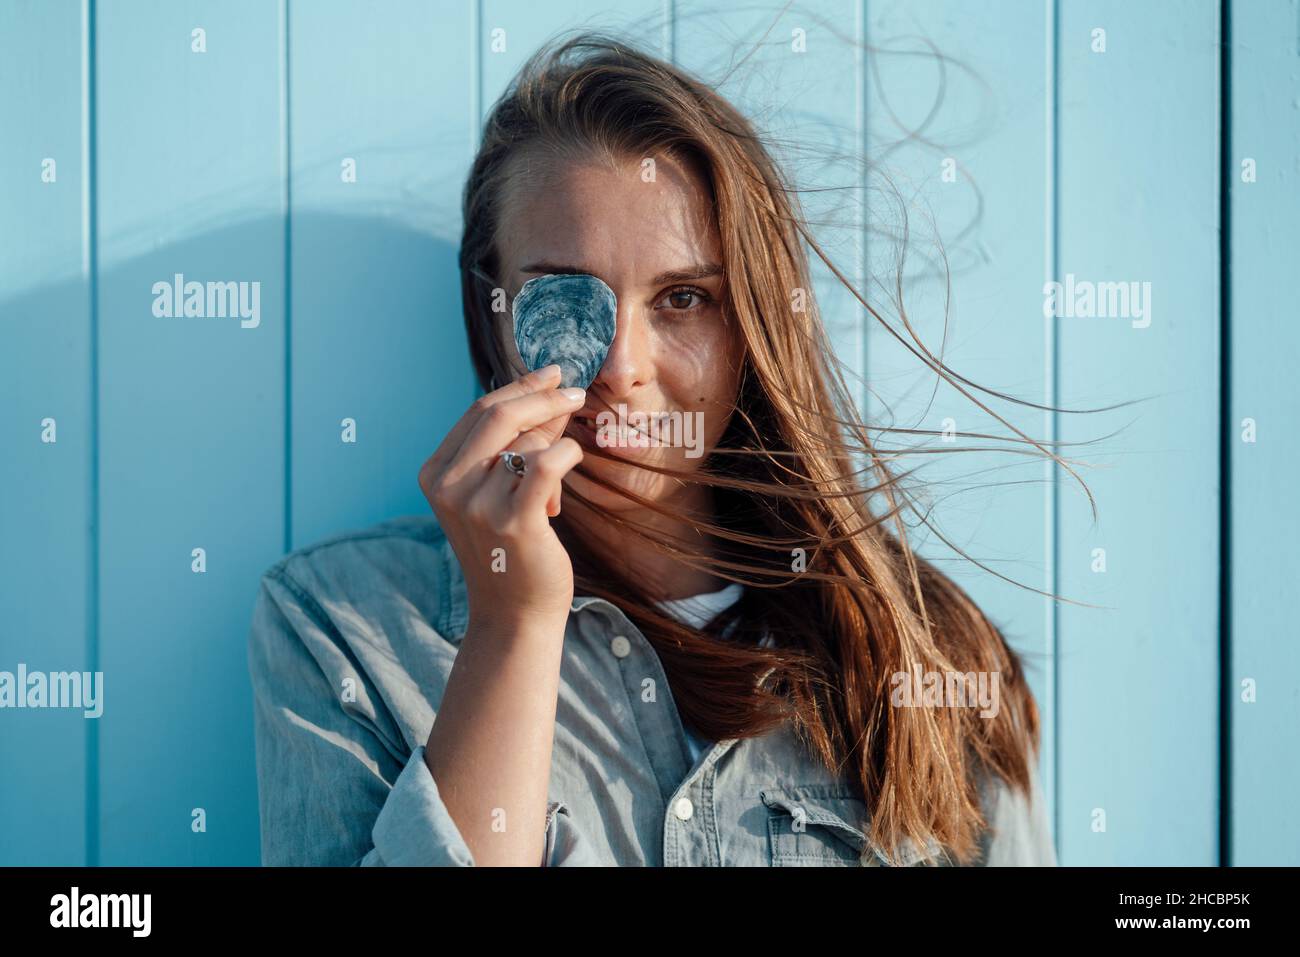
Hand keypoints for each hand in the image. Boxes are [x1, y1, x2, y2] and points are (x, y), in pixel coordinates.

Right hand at [418, 365, 585, 628]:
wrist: (514, 613)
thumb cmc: (510, 548)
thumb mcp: (500, 490)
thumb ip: (517, 443)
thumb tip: (552, 393)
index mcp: (436, 474)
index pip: (478, 411)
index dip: (519, 388)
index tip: (551, 375)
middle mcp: (450, 487)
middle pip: (498, 414)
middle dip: (542, 396)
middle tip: (575, 392)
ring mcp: (478, 505)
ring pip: (528, 443)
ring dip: (556, 445)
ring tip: (560, 472)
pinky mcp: (514, 522)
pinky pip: (548, 463)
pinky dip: (567, 455)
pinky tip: (573, 460)